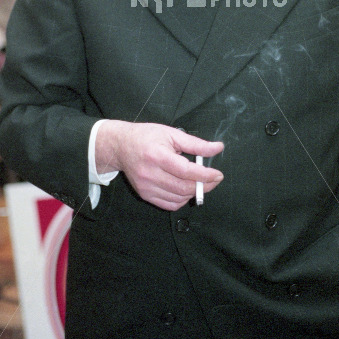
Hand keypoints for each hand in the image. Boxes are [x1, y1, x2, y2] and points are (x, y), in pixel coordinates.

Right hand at [96, 120, 223, 210]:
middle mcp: (150, 174)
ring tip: (200, 182)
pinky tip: (185, 189)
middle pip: (183, 187)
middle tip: (214, 179)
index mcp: (157, 156)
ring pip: (178, 198)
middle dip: (204, 185)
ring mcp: (146, 187)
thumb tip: (218, 148)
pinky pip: (169, 205)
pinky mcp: (145, 195)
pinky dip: (182, 199)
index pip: (185, 171)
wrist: (121, 146)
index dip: (204, 175)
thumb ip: (196, 143)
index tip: (218, 174)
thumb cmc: (147, 136)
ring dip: (194, 192)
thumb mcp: (172, 134)